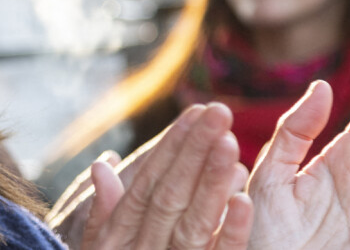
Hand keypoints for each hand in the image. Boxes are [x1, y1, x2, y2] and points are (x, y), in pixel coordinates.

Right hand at [50, 103, 252, 249]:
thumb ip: (105, 213)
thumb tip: (103, 162)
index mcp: (123, 238)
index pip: (150, 183)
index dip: (173, 146)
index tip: (196, 111)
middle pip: (172, 195)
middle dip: (195, 151)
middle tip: (219, 111)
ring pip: (194, 223)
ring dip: (212, 182)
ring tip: (231, 142)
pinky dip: (231, 232)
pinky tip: (245, 198)